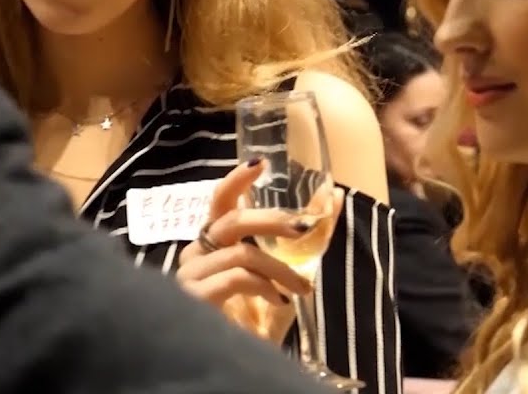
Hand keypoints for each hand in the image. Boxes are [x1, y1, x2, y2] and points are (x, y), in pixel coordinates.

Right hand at [177, 161, 343, 338]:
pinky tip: (278, 302)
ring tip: (301, 290)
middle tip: (304, 226)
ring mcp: (191, 275)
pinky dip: (264, 286)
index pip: (220, 201)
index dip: (237, 180)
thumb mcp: (286, 274)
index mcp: (213, 243)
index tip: (261, 163)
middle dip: (272, 219)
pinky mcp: (194, 297)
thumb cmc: (254, 318)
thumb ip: (306, 238)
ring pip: (242, 251)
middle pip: (232, 219)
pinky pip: (237, 277)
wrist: (229, 363)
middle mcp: (196, 252)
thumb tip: (335, 196)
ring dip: (279, 269)